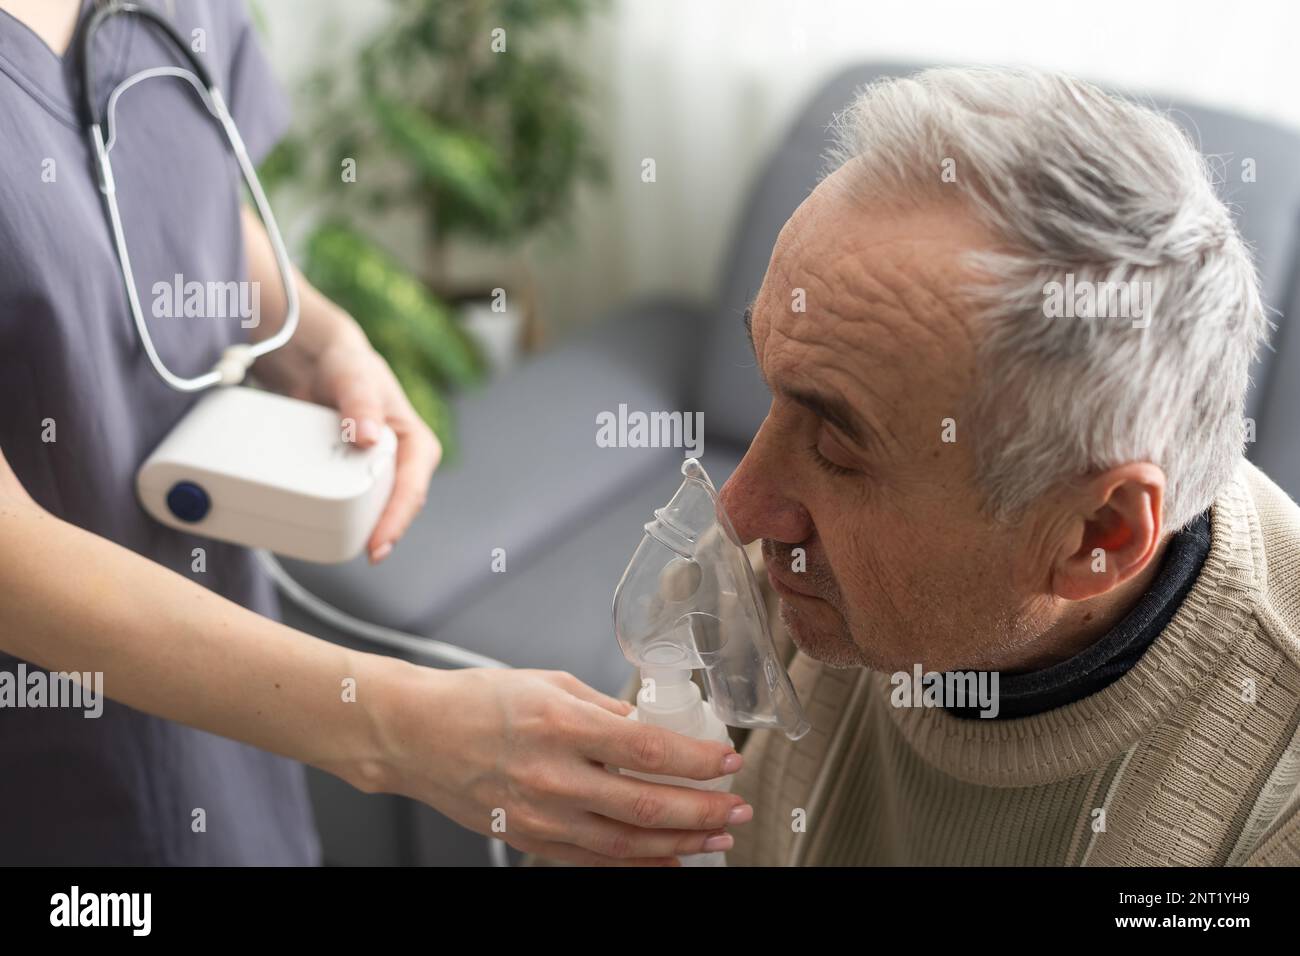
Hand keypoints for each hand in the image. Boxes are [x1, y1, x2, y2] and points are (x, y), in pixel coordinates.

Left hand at [262, 320, 439, 563]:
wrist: (317, 364)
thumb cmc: (347, 366)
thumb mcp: (355, 378)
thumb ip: (361, 404)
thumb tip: (368, 437)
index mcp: (416, 445)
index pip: (412, 490)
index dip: (396, 520)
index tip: (378, 545)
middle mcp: (400, 464)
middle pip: (394, 509)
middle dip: (379, 533)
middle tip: (358, 552)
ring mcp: (375, 473)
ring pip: (373, 512)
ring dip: (359, 529)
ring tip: (338, 545)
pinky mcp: (351, 477)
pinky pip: (348, 505)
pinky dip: (337, 517)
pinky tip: (320, 527)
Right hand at [369, 665, 751, 865]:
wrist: (415, 735)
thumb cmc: (477, 700)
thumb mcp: (549, 683)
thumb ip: (603, 708)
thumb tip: (646, 726)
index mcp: (563, 726)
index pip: (650, 751)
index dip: (698, 762)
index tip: (729, 763)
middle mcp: (555, 777)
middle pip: (647, 805)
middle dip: (703, 812)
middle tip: (738, 810)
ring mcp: (542, 816)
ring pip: (627, 844)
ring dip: (680, 844)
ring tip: (717, 838)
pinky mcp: (531, 839)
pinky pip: (595, 860)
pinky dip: (637, 864)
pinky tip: (668, 858)